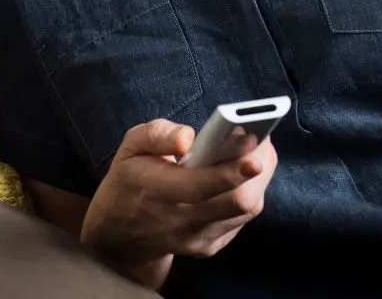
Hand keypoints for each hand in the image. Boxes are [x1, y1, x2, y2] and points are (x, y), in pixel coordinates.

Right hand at [82, 119, 275, 276]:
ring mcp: (197, 238)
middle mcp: (179, 220)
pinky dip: (248, 193)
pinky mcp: (209, 246)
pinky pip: (241, 218)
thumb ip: (157, 135)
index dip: (232, 169)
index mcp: (157, 190)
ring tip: (254, 152)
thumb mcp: (131, 147)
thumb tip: (187, 136)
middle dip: (259, 168)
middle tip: (260, 140)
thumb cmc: (131, 179)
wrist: (121, 232)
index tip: (253, 151)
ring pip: (246, 209)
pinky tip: (239, 177)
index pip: (201, 186)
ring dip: (257, 179)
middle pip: (236, 201)